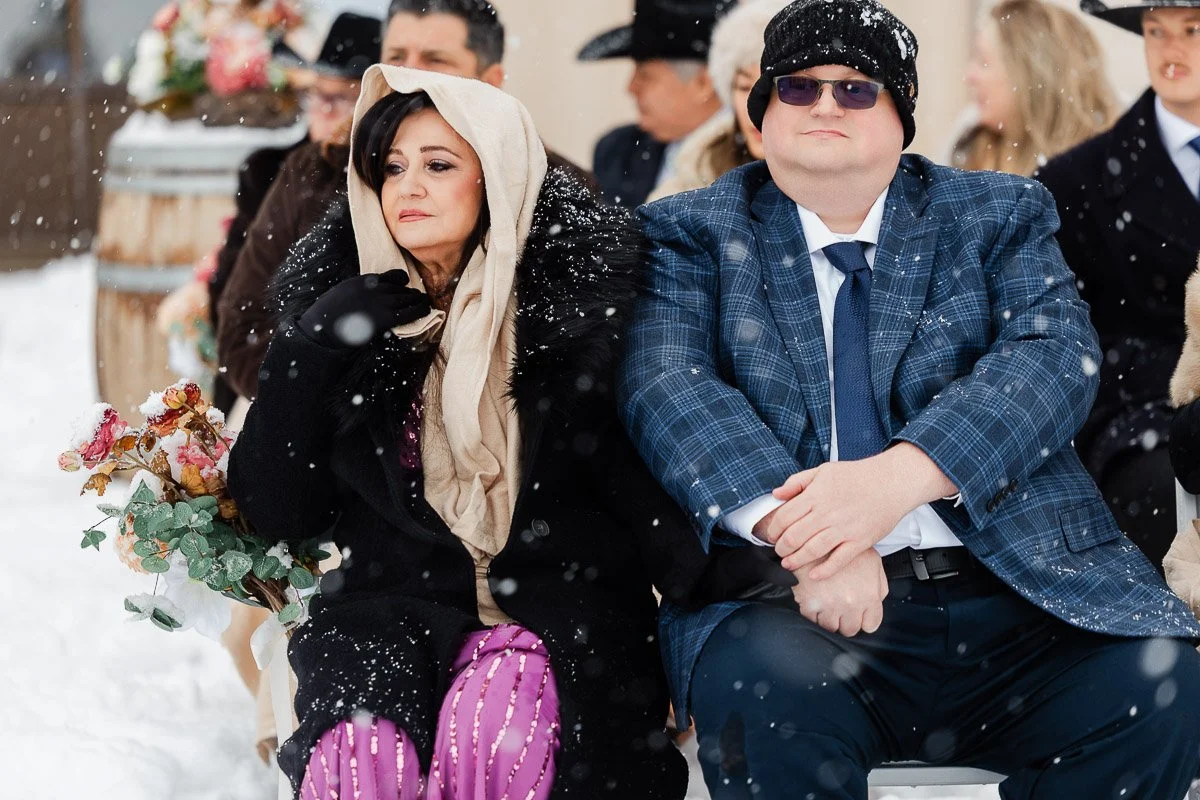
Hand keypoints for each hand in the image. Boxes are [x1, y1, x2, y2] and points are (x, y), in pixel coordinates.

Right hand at [297, 270, 430, 348]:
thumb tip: (366, 299)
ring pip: (408, 297)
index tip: (405, 284)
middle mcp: (374, 288)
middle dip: (410, 293)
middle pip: (400, 288)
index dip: (400, 281)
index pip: (390, 277)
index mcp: (363, 281)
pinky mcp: (386, 318)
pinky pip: (410, 312)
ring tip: (425, 302)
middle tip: (418, 298)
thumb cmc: (327, 316)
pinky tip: (427, 310)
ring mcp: (381, 303)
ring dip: (418, 300)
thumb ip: (358, 293)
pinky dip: (421, 309)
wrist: (322, 328)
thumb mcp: (342, 295)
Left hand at [766, 457, 908, 578]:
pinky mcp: (859, 542)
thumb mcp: (823, 470)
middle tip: (779, 551)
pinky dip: (824, 571)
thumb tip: (776, 494)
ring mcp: (844, 529)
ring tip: (788, 563)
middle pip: (794, 537)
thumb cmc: (857, 476)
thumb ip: (797, 482)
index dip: (773, 529)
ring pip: (812, 550)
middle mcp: (827, 514)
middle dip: (781, 548)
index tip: (771, 535)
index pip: (784, 517)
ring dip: (795, 560)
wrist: (891, 482)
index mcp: (815, 496)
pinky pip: (838, 561)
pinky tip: (813, 575)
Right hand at [792, 547, 887, 636]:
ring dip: (829, 618)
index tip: (859, 614)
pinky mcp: (809, 604)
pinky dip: (812, 613)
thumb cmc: (843, 547)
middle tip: (842, 608)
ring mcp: (829, 605)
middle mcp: (851, 604)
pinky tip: (815, 599)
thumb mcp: (872, 561)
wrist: (814, 537)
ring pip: (830, 628)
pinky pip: (811, 620)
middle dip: (847, 621)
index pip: (870, 625)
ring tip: (827, 603)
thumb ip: (879, 585)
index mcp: (869, 595)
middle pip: (850, 630)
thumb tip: (878, 601)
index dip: (864, 619)